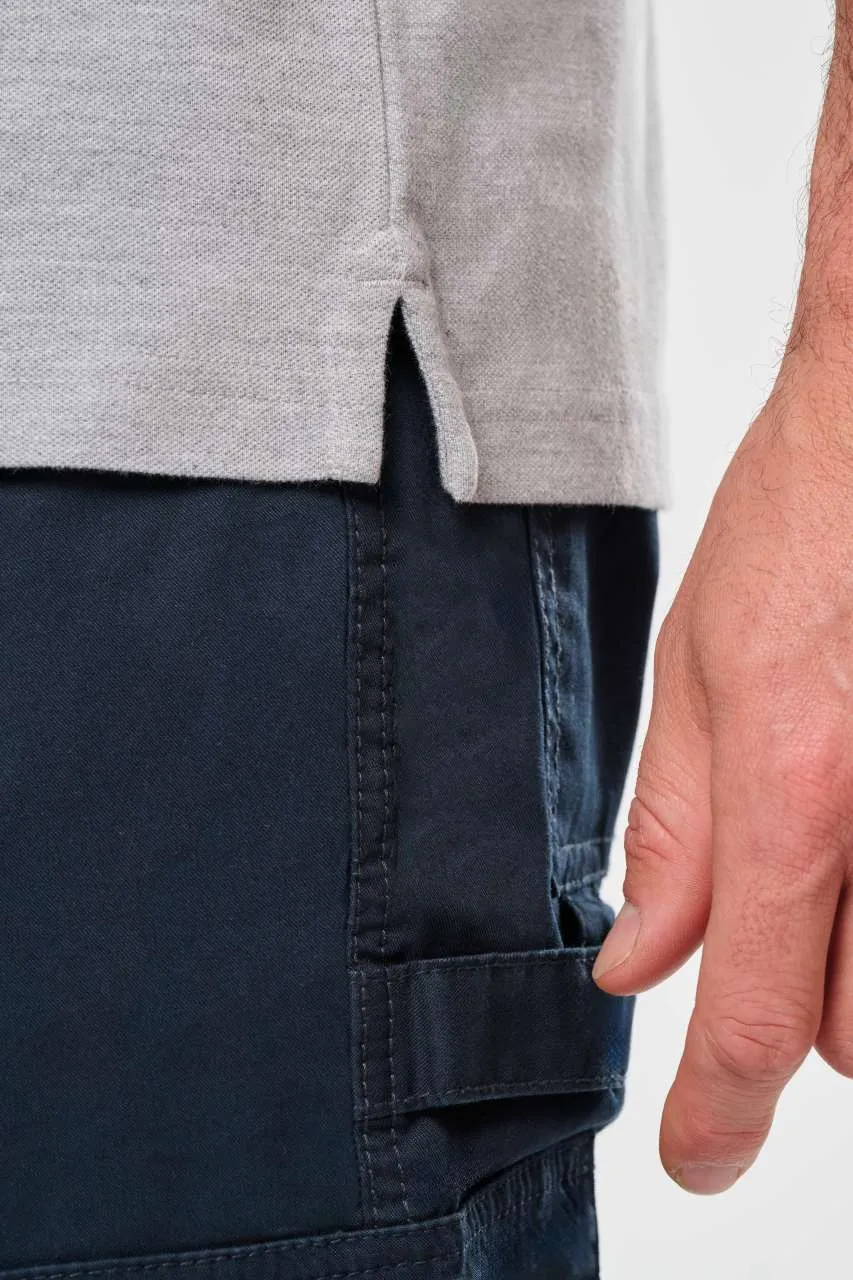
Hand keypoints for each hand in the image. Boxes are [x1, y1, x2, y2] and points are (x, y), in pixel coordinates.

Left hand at [592, 356, 852, 1193]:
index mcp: (802, 790)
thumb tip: (635, 964)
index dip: (715, 1113)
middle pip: (850, 1027)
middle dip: (792, 993)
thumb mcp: (700, 669)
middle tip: (773, 882)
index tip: (694, 1159)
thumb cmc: (806, 524)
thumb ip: (674, 831)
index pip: (753, 1017)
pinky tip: (850, 775)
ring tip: (834, 806)